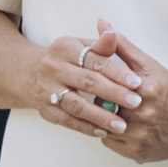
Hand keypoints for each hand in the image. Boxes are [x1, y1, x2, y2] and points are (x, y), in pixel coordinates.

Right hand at [12, 26, 145, 143]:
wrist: (30, 73)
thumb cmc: (66, 59)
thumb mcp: (80, 46)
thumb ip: (101, 45)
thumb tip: (114, 35)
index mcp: (65, 48)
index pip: (95, 61)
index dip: (117, 72)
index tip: (137, 82)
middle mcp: (53, 68)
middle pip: (87, 82)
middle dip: (114, 93)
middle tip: (135, 102)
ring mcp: (47, 90)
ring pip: (77, 105)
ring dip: (100, 116)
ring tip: (121, 124)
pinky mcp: (46, 110)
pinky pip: (68, 121)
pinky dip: (86, 127)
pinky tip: (103, 132)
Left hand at [64, 25, 167, 164]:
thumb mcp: (151, 65)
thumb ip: (123, 46)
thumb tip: (102, 24)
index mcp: (144, 88)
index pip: (102, 83)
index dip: (96, 81)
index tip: (93, 77)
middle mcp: (142, 114)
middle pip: (100, 105)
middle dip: (100, 100)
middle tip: (104, 95)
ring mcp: (139, 136)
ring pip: (102, 125)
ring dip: (104, 118)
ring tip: (115, 110)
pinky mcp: (137, 153)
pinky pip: (110, 142)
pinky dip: (112, 134)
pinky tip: (124, 125)